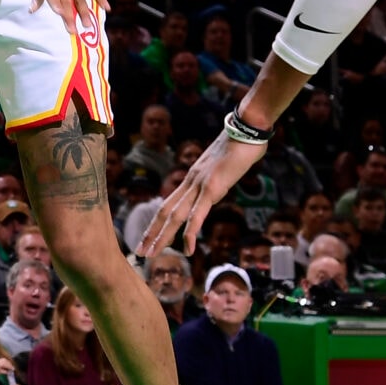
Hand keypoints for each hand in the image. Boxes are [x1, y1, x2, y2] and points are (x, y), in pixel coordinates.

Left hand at [137, 124, 267, 258]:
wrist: (246, 130)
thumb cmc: (240, 146)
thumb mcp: (223, 168)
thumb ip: (216, 179)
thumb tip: (216, 186)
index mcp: (192, 179)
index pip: (169, 203)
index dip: (157, 222)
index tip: (148, 237)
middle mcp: (191, 182)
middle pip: (164, 211)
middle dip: (151, 233)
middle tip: (139, 252)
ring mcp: (200, 185)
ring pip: (175, 215)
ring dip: (162, 237)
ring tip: (151, 254)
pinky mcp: (212, 188)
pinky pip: (198, 213)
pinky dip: (190, 232)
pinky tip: (187, 249)